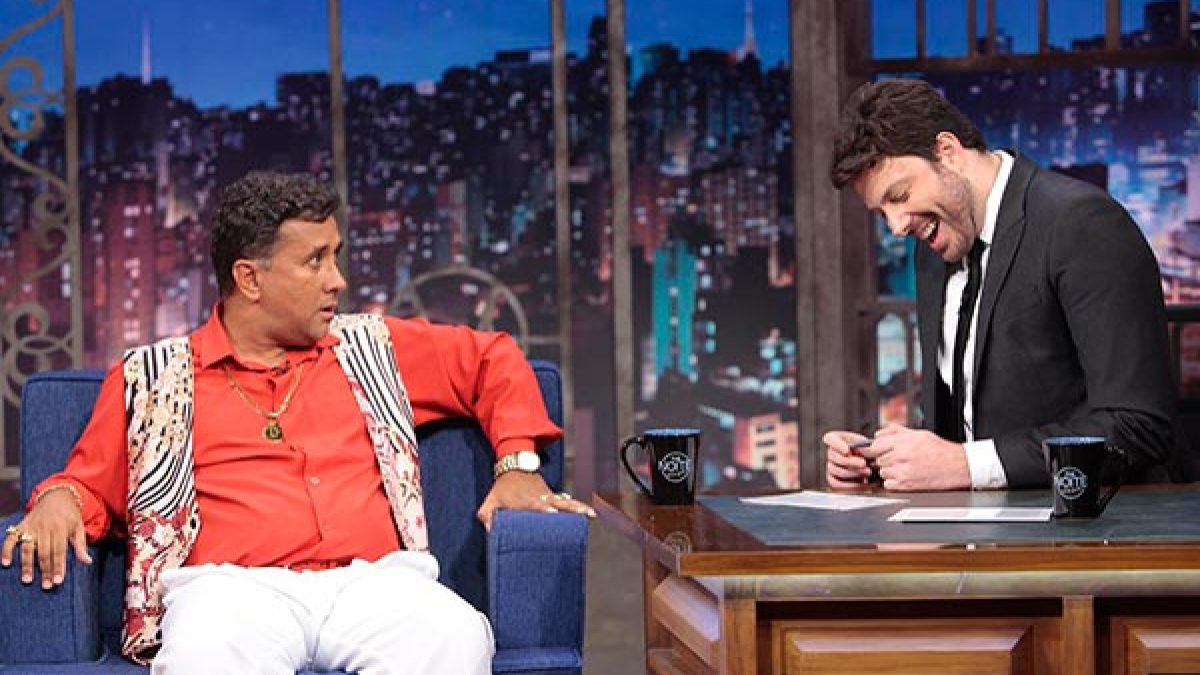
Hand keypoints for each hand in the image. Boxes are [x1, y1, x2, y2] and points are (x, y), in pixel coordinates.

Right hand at [1, 488, 92, 588]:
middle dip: (45, 571)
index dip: (58, 567)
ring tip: (27, 580)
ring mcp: (31, 527)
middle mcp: (44, 528)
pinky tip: (5, 563)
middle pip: (44, 553)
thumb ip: (81, 545)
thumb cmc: (69, 516)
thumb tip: (87, 562)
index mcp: (60, 528)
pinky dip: (6, 550)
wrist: (56, 496)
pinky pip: (11, 539)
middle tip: (46, 586)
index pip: (59, 551)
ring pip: (27, 548)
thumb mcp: (79, 527)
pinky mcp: (21, 526)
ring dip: (26, 565)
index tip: (58, 582)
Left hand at [477, 471, 595, 530]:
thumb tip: (491, 529)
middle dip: (567, 509)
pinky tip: (591, 513)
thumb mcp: (490, 500)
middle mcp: (539, 498)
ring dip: (578, 508)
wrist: (515, 466)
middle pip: (555, 503)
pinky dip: (579, 506)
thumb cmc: (502, 488)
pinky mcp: (553, 496)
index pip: (534, 504)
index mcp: (523, 499)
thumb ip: (487, 516)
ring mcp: (548, 496)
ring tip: (590, 514)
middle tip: (579, 514)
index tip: (552, 513)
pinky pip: (568, 501)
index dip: (542, 508)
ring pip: (565, 501)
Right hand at [823, 430, 875, 490]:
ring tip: (868, 473)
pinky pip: (837, 484)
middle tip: (864, 464)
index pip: (830, 439)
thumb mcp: (864, 443)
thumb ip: (862, 446)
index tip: (848, 450)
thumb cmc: (865, 449)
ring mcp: (829, 467)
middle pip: (836, 458)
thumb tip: (861, 452)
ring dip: (854, 473)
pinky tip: (863, 484)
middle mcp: (830, 453)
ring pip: (838, 471)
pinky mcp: (832, 480)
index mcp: (834, 439)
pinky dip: (851, 485)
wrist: (868, 461)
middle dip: (851, 462)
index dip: (838, 445)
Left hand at [862, 424, 970, 490]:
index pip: (873, 446)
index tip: (871, 450)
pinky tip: (903, 476)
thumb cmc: (939, 450)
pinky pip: (888, 484)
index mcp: (902, 443)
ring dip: (888, 470)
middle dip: (882, 458)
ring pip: (881, 472)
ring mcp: (902, 472)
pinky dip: (892, 482)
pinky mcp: (906, 486)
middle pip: (876, 459)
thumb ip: (894, 431)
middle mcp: (900, 457)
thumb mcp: (917, 433)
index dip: (871, 448)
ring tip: (902, 467)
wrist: (956, 466)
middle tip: (894, 458)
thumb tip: (877, 434)